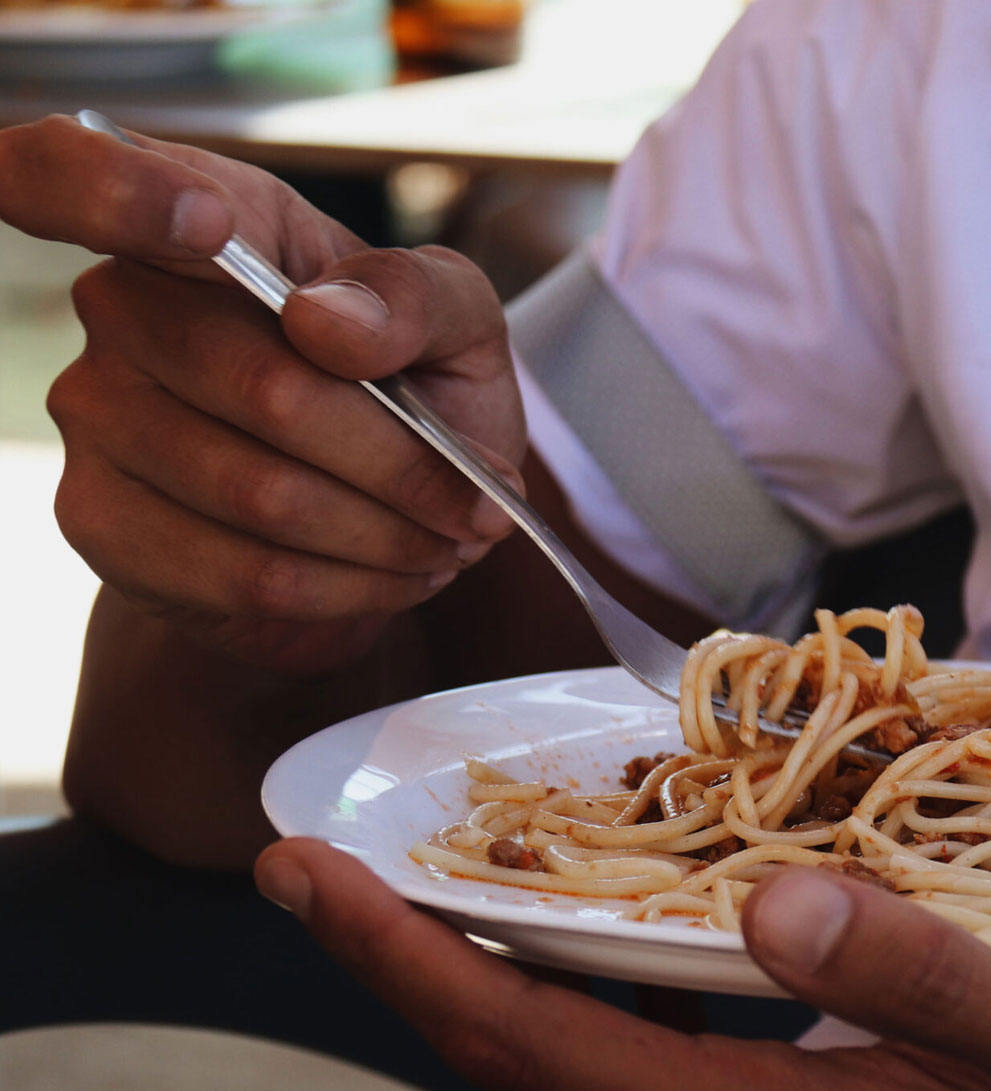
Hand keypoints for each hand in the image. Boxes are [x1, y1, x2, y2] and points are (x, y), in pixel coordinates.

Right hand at [0, 115, 525, 674]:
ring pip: (262, 496)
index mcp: (207, 213)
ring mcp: (96, 412)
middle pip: (269, 390)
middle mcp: (124, 302)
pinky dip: (346, 589)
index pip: (88, 173)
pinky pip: (238, 573)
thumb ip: (415, 298)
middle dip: (402, 467)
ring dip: (387, 538)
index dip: (124, 190)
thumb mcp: (457, 325)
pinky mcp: (101, 521)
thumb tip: (325, 321)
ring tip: (445, 541)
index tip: (208, 225)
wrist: (380, 508)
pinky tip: (390, 575)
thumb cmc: (410, 385)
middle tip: (475, 505)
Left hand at [255, 839, 990, 1090]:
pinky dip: (551, 995)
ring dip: (465, 979)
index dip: (404, 960)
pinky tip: (550, 930)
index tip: (303, 871)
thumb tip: (771, 906)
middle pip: (507, 1071)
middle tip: (311, 864)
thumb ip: (922, 977)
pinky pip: (611, 1070)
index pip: (530, 1053)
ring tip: (402, 883)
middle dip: (399, 966)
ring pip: (550, 1075)